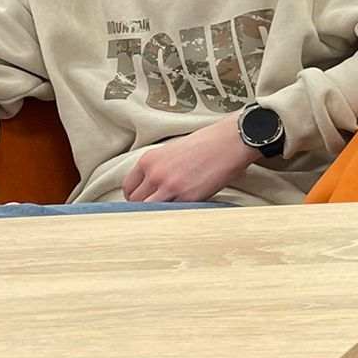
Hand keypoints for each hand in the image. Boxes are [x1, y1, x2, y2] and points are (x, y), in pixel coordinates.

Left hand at [122, 118, 256, 203]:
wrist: (229, 142)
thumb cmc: (207, 143)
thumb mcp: (173, 150)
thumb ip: (159, 167)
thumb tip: (154, 184)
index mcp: (149, 159)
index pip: (128, 187)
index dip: (134, 197)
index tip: (141, 201)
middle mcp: (155, 173)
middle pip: (136, 201)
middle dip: (143, 207)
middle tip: (154, 210)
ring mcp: (170, 186)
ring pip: (149, 210)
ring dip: (156, 214)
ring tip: (165, 215)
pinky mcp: (187, 197)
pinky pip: (171, 213)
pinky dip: (173, 215)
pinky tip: (179, 213)